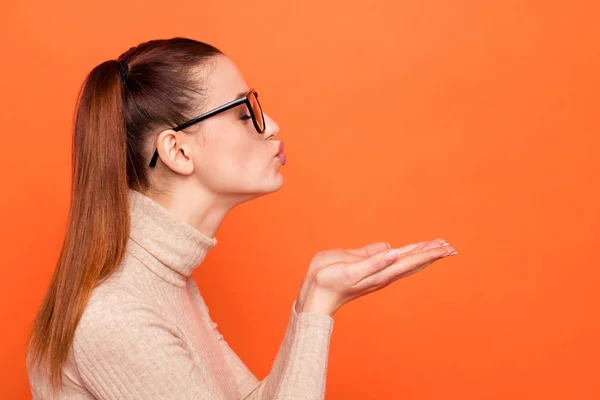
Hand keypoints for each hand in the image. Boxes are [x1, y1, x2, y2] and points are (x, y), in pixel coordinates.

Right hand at [301, 238, 456, 316]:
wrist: (314, 294)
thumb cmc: (328, 283)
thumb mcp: (350, 270)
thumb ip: (371, 260)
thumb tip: (393, 251)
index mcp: (381, 272)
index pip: (411, 260)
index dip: (429, 252)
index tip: (446, 246)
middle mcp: (382, 272)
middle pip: (413, 261)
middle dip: (431, 252)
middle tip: (449, 246)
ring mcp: (375, 270)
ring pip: (403, 261)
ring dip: (420, 253)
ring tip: (434, 247)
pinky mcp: (365, 267)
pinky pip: (389, 259)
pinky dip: (401, 254)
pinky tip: (401, 251)